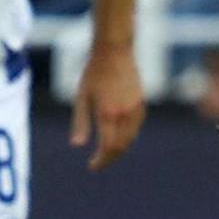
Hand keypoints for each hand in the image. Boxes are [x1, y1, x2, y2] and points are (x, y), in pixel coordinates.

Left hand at [72, 43, 147, 172]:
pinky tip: (118, 137)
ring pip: (130, 139)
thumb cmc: (94, 73)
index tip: (92, 166)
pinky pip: (136, 128)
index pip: (107, 147)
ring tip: (107, 153)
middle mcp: (124, 114)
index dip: (100, 161)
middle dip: (109, 158)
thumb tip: (77, 145)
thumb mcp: (82, 97)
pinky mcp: (141, 104)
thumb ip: (80, 122)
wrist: (115, 52)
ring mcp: (135, 109)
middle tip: (98, 163)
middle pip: (121, 147)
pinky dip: (128, 138)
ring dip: (119, 149)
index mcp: (108, 114)